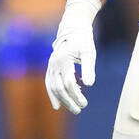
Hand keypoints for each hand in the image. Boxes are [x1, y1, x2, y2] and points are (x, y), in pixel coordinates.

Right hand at [45, 0, 100, 114]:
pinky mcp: (50, 67)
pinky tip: (57, 105)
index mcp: (64, 60)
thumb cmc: (83, 40)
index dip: (76, 95)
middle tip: (79, 109)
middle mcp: (54, 64)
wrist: (72, 28)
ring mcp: (50, 66)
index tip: (85, 103)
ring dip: (62, 100)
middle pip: (59, 88)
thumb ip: (89, 68)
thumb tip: (89, 85)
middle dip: (69, 100)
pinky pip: (49, 83)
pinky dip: (52, 95)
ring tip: (73, 109)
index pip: (68, 83)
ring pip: (53, 87)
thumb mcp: (89, 52)